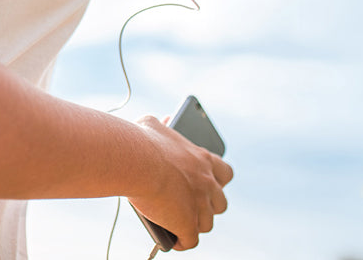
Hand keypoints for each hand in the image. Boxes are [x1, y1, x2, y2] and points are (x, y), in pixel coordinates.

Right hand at [128, 115, 233, 250]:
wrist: (136, 160)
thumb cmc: (141, 141)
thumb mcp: (153, 126)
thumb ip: (162, 125)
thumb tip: (165, 121)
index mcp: (203, 159)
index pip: (225, 173)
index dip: (217, 181)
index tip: (206, 184)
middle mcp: (207, 183)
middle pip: (221, 203)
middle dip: (209, 206)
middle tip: (193, 207)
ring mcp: (199, 205)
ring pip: (206, 224)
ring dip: (195, 225)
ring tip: (181, 226)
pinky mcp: (187, 224)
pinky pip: (190, 241)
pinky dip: (181, 242)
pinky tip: (173, 240)